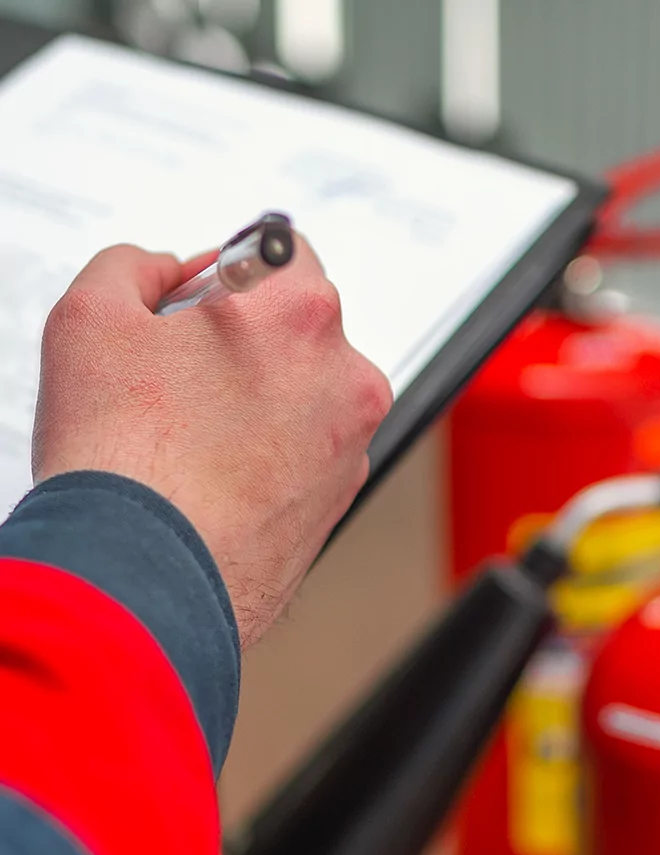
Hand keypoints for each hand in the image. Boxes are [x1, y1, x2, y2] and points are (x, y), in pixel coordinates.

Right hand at [32, 239, 391, 647]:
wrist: (146, 580)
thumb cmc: (125, 460)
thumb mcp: (90, 316)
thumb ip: (133, 265)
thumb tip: (161, 270)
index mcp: (301, 313)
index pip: (282, 251)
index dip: (229, 271)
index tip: (199, 299)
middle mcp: (346, 378)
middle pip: (299, 327)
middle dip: (246, 339)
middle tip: (181, 376)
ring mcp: (350, 447)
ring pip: (305, 395)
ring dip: (260, 400)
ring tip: (190, 438)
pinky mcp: (340, 503)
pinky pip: (308, 455)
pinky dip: (271, 457)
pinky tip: (213, 477)